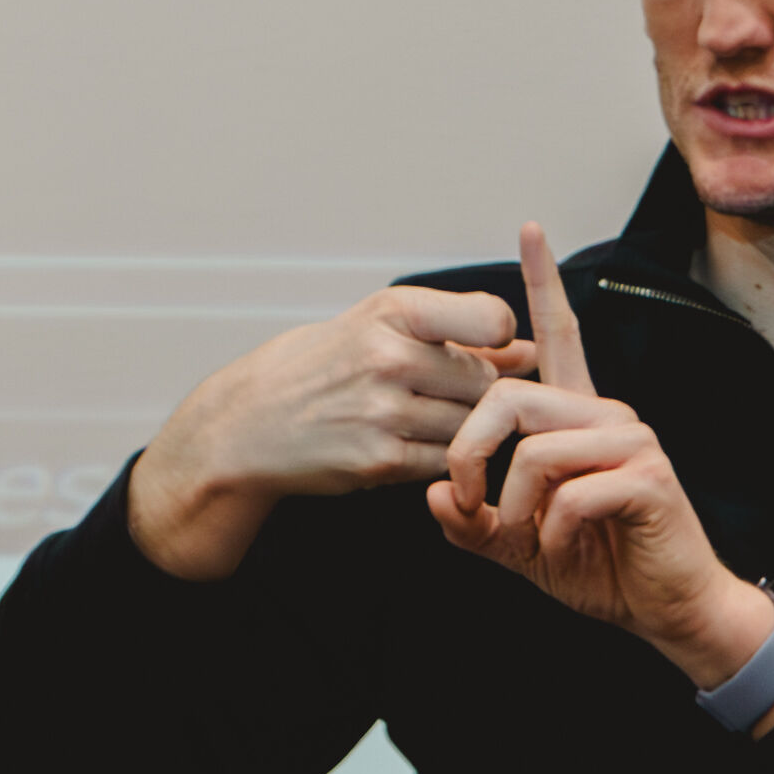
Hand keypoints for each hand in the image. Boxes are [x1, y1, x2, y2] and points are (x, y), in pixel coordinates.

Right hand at [129, 276, 533, 579]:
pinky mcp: (379, 460)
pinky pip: (444, 461)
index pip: (490, 317)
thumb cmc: (316, 368)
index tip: (486, 350)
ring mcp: (384, 411)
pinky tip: (411, 446)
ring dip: (461, 431)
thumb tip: (527, 350)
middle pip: (484, 381)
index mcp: (392, 311)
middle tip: (447, 399)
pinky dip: (438, 459)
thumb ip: (456, 337)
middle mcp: (388, 357)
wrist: (246, 424)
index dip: (499, 339)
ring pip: (469, 425)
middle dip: (478, 394)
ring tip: (425, 421)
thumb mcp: (377, 328)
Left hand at [427, 222, 773, 686]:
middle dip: (468, 452)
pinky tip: (565, 550)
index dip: (544, 283)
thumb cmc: (602, 567)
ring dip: (512, 506)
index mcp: (578, 418)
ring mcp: (631, 441)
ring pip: (537, 449)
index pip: (560, 335)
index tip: (530, 229)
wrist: (668, 610)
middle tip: (464, 502)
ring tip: (526, 539)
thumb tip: (433, 497)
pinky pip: (571, 492)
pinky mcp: (648, 477)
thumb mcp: (518, 546)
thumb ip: (472, 523)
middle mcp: (607, 414)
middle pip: (510, 396)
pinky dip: (551, 532)